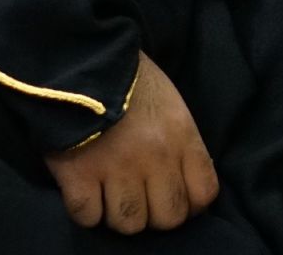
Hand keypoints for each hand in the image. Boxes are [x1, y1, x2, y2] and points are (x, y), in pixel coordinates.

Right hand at [45, 52, 219, 234]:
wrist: (81, 57)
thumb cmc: (130, 78)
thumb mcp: (171, 104)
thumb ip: (180, 143)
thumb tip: (182, 180)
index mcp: (182, 137)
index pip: (204, 194)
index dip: (190, 204)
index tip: (174, 197)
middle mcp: (155, 158)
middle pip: (168, 218)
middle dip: (155, 214)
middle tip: (140, 198)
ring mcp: (117, 170)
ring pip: (129, 224)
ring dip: (119, 214)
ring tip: (110, 195)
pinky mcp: (78, 176)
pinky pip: (88, 217)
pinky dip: (87, 211)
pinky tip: (86, 192)